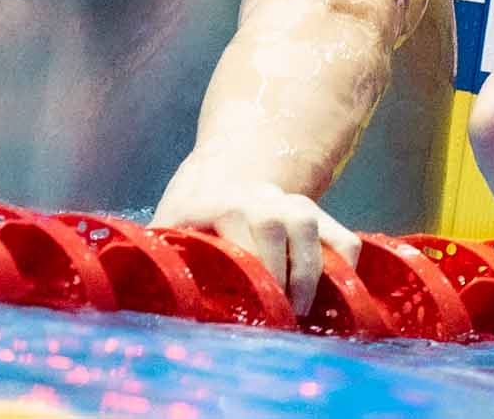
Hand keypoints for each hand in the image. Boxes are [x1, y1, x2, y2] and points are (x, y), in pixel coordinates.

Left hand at [153, 169, 360, 315]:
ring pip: (311, 232)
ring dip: (309, 275)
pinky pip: (345, 240)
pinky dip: (345, 268)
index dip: (250, 285)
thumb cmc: (188, 216)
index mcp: (220, 207)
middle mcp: (260, 199)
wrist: (220, 175)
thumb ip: (160, 259)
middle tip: (276, 319)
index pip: (242, 246)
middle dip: (280, 282)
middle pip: (278, 233)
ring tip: (298, 310)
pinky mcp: (319, 215)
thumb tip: (148, 305)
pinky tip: (331, 295)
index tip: (251, 317)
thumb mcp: (166, 231)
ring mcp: (292, 204)